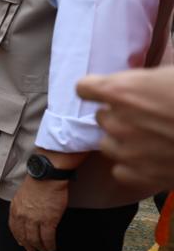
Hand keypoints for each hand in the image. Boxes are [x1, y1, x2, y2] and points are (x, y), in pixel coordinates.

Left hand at [8, 176, 68, 250]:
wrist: (47, 177)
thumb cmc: (36, 183)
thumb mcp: (21, 196)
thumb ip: (20, 208)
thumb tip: (24, 217)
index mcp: (15, 210)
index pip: (14, 228)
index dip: (18, 237)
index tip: (21, 242)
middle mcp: (23, 217)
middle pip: (24, 236)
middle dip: (28, 245)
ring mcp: (35, 220)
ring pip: (35, 239)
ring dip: (40, 247)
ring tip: (44, 250)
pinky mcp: (49, 221)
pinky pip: (48, 238)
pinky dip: (50, 245)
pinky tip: (52, 248)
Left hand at [77, 68, 173, 191]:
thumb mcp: (172, 75)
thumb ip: (149, 80)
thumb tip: (145, 83)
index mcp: (123, 90)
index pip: (85, 88)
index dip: (97, 89)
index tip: (106, 91)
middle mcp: (118, 121)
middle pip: (101, 116)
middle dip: (119, 114)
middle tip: (147, 114)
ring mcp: (127, 150)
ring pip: (108, 143)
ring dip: (123, 140)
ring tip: (151, 137)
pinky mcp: (140, 175)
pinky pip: (121, 169)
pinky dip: (133, 165)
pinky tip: (154, 158)